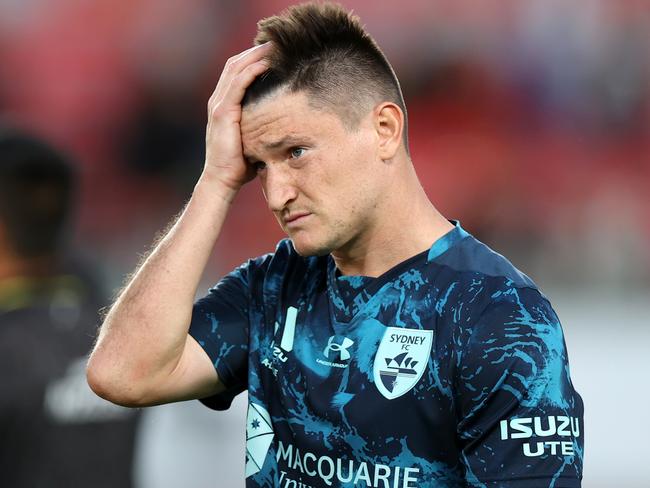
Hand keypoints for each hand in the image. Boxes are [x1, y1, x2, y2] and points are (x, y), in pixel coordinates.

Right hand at [202, 43, 271, 194]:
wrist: (224, 181)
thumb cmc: (242, 165)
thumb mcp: (254, 139)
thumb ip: (263, 127)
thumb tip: (287, 125)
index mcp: (224, 105)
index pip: (237, 72)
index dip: (253, 58)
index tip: (273, 51)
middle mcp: (219, 101)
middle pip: (236, 64)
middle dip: (256, 50)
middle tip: (277, 41)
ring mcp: (218, 105)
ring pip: (236, 68)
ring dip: (255, 55)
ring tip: (274, 45)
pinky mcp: (223, 113)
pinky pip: (237, 84)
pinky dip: (251, 71)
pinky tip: (266, 63)